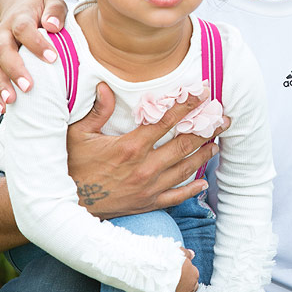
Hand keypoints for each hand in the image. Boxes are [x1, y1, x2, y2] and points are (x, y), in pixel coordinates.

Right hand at [0, 0, 68, 109]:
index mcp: (18, 18)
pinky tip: (4, 109)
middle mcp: (2, 34)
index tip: (52, 58)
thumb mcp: (52, 3)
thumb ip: (55, 11)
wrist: (21, 9)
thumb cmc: (43, 10)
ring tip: (12, 102)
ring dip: (1, 85)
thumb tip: (54, 26)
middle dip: (14, 69)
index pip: (23, 28)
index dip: (36, 43)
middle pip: (3, 50)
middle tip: (28, 86)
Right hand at [66, 82, 226, 216]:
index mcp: (131, 146)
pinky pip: (175, 197)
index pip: (166, 121)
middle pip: (183, 144)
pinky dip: (191, 190)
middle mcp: (145, 167)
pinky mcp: (147, 203)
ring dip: (203, 155)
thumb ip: (98, 111)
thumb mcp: (78, 134)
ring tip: (216, 144)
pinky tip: (202, 183)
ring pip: (184, 168)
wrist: (68, 205)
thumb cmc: (71, 166)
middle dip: (206, 129)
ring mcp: (148, 187)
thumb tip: (105, 87)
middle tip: (223, 119)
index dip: (187, 106)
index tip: (203, 93)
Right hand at [161, 249, 198, 291]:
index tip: (178, 276)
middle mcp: (190, 288)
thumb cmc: (162, 260)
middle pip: (193, 290)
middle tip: (177, 287)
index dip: (186, 276)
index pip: (194, 276)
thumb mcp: (176, 252)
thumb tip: (192, 254)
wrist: (150, 271)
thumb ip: (186, 254)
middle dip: (187, 289)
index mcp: (192, 274)